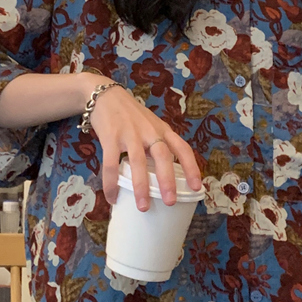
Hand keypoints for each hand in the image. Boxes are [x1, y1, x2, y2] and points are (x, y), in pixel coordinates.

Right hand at [85, 75, 201, 210]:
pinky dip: (111, 184)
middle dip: (168, 180)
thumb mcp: (151, 124)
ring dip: (140, 187)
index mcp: (162, 130)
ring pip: (138, 163)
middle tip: (170, 202)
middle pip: (163, 156)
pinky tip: (112, 198)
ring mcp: (129, 134)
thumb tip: (165, 176)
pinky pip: (111, 164)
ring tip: (143, 207)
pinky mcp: (110, 137)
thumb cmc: (130, 115)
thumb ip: (158, 144)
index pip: (183, 148)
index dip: (192, 168)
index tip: (198, 187)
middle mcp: (149, 131)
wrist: (104, 94)